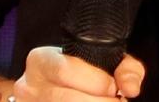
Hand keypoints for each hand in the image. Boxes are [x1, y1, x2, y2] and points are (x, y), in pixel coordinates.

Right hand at [12, 46, 144, 100]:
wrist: (53, 86)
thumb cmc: (82, 74)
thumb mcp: (103, 61)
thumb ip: (125, 69)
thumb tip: (131, 88)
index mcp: (41, 60)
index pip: (66, 71)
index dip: (96, 83)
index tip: (114, 89)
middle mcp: (28, 85)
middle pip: (66, 99)